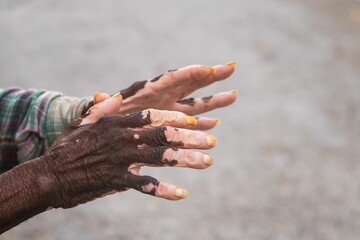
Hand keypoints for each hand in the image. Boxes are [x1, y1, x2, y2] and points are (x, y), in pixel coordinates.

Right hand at [45, 93, 216, 207]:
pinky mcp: (117, 180)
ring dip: (187, 159)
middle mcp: (123, 138)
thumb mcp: (83, 123)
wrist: (49, 175)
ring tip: (207, 162)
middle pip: (163, 135)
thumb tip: (111, 97)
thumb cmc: (67, 148)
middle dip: (191, 138)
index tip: (194, 122)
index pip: (153, 117)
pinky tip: (182, 194)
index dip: (175, 119)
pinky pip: (146, 186)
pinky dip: (164, 190)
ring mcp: (121, 159)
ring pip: (161, 158)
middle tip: (211, 142)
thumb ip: (100, 110)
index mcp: (117, 123)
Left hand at [93, 62, 237, 129]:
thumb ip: (102, 105)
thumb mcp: (101, 112)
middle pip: (190, 84)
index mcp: (148, 91)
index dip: (191, 73)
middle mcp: (163, 97)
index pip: (173, 78)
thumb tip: (98, 97)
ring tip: (233, 95)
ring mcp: (169, 110)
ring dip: (214, 101)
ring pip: (196, 104)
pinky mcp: (170, 123)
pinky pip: (190, 122)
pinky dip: (202, 123)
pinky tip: (214, 123)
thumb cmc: (102, 119)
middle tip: (231, 68)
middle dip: (210, 77)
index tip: (210, 69)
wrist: (105, 130)